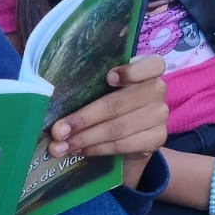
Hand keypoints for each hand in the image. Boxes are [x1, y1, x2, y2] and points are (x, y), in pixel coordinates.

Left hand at [45, 55, 167, 184]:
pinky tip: (81, 150)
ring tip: (61, 145)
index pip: (152, 64)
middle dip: (83, 119)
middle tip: (58, 131)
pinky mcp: (157, 139)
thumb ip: (93, 86)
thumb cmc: (114, 102)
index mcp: (149, 69)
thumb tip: (55, 99)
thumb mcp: (106, 88)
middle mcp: (157, 90)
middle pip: (118, 103)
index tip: (108, 78)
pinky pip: (122, 145)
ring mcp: (160, 116)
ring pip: (117, 128)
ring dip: (85, 138)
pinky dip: (97, 149)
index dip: (130, 71)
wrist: (133, 133)